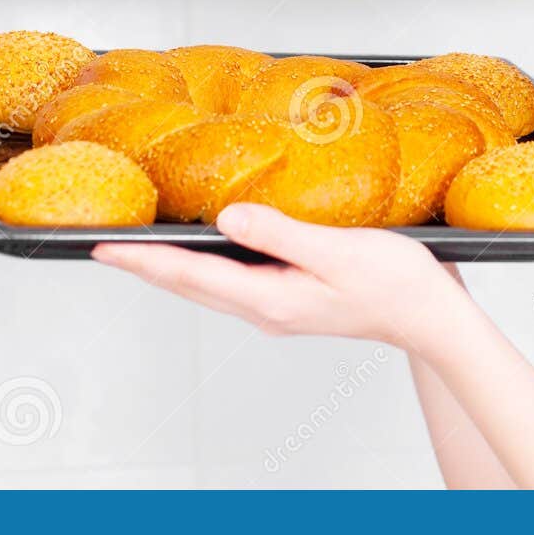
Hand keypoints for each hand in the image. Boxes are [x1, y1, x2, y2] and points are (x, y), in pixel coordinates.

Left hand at [91, 202, 468, 354]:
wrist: (429, 314)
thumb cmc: (394, 283)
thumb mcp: (337, 251)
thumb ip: (280, 234)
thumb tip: (228, 220)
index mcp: (270, 299)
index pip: (190, 276)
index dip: (143, 261)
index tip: (103, 248)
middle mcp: (266, 309)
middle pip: (190, 285)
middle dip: (145, 266)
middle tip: (104, 247)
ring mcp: (277, 307)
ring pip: (208, 286)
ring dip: (171, 267)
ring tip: (140, 247)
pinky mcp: (290, 297)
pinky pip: (233, 281)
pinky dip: (205, 267)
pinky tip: (207, 249)